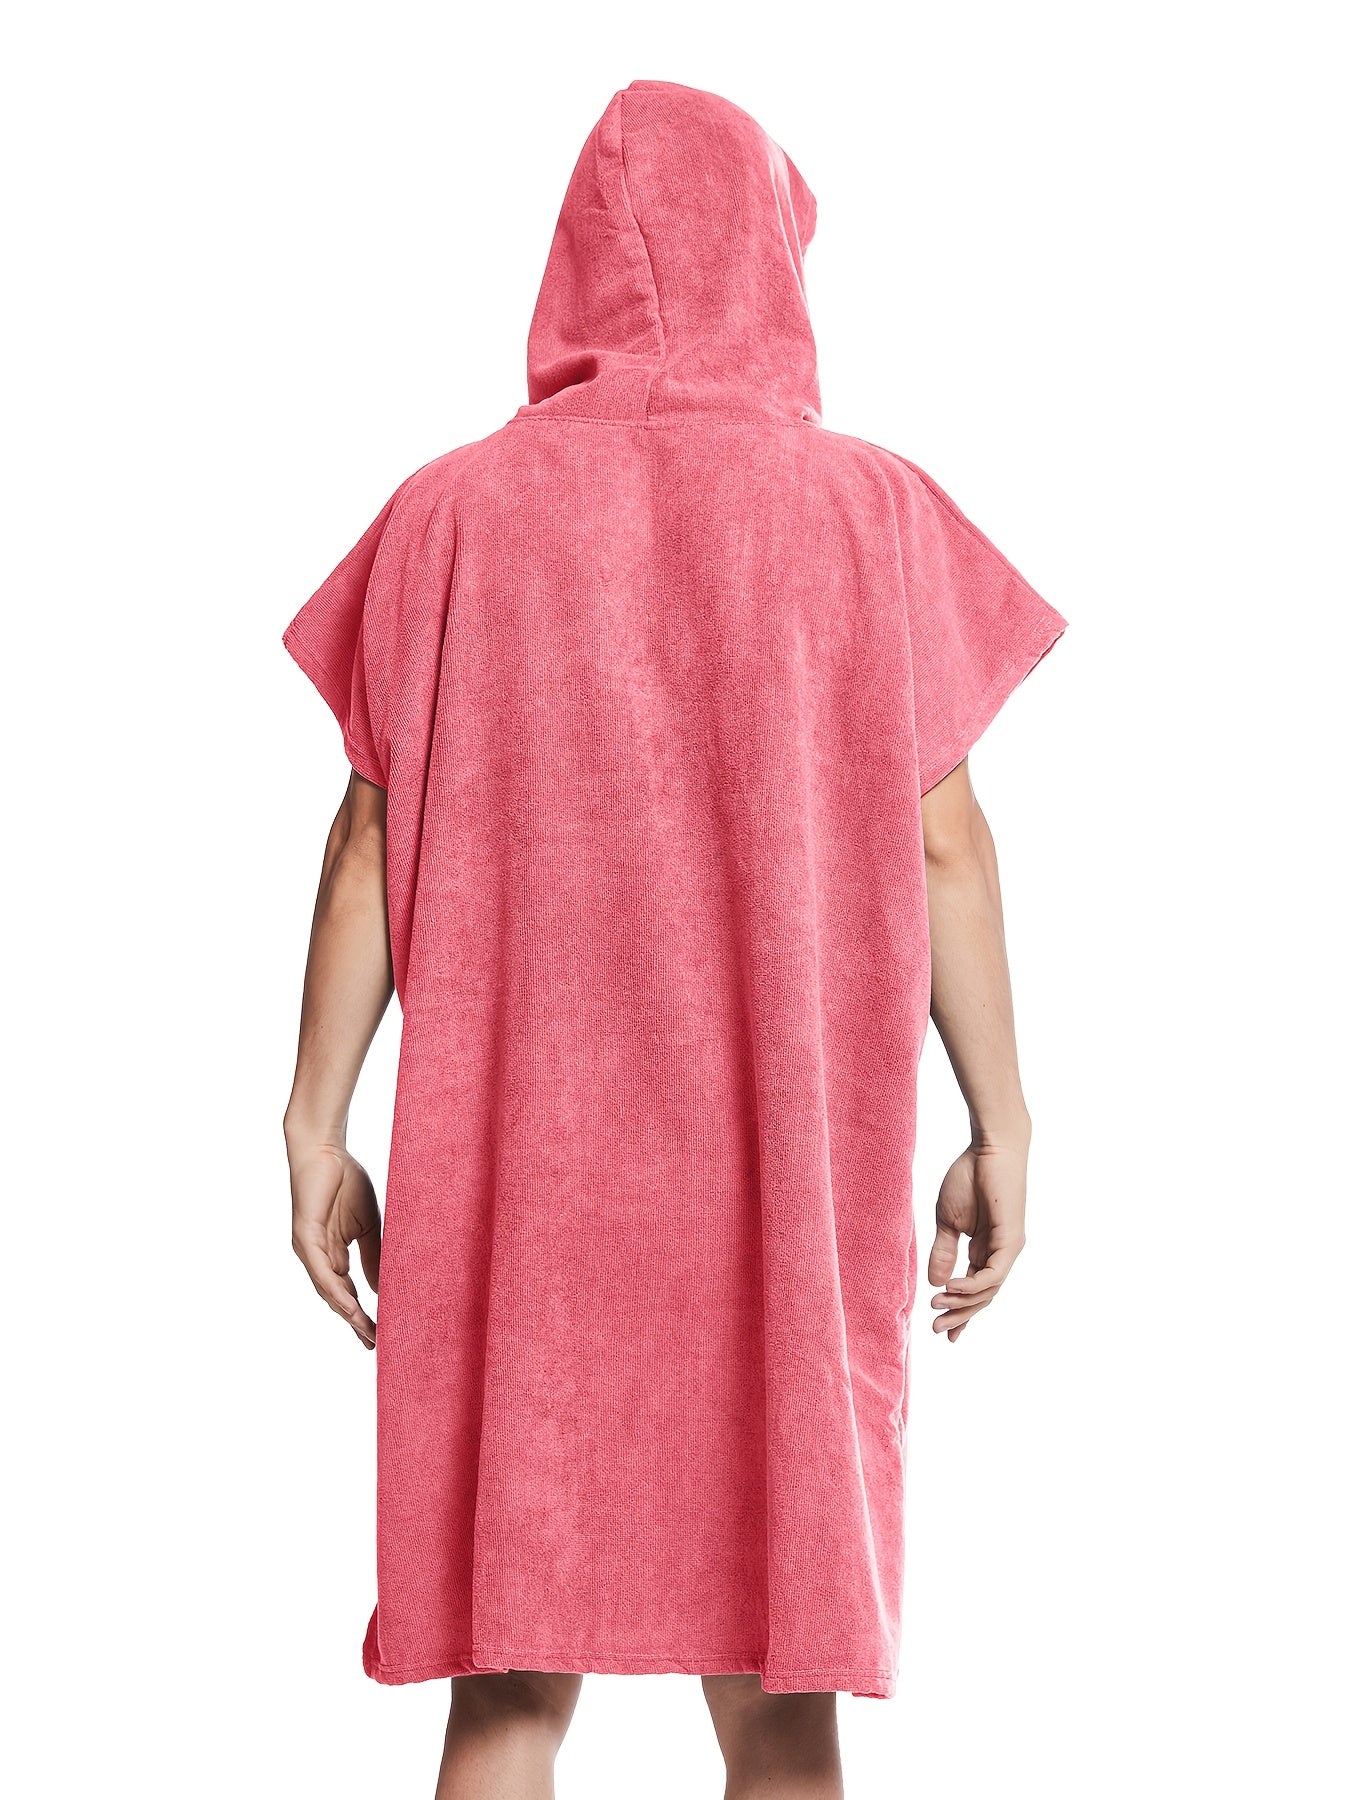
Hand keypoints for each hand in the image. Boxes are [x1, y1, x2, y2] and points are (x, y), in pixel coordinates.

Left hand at [288, 1141, 381, 1347]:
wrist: (325, 1150)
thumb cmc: (345, 1181)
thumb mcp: (368, 1225)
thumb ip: (372, 1256)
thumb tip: (379, 1289)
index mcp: (331, 1253)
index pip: (346, 1291)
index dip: (361, 1313)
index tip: (379, 1332)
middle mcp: (317, 1257)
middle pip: (336, 1298)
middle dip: (355, 1321)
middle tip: (374, 1342)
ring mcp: (309, 1249)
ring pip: (328, 1290)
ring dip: (347, 1313)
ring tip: (366, 1331)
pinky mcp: (305, 1238)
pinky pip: (321, 1272)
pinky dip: (335, 1291)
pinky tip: (349, 1306)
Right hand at [928, 1141, 1027, 1340]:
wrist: (989, 1148)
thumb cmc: (969, 1177)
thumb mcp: (947, 1221)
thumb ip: (943, 1251)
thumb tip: (935, 1282)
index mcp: (984, 1249)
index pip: (974, 1289)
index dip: (959, 1311)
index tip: (943, 1331)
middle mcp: (1000, 1254)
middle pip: (982, 1296)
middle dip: (959, 1315)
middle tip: (937, 1330)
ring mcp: (1008, 1249)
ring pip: (989, 1290)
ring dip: (963, 1302)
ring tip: (938, 1306)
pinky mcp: (1011, 1240)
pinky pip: (993, 1274)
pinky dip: (974, 1285)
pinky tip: (952, 1287)